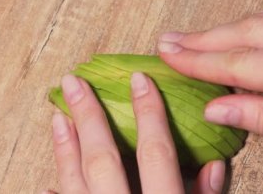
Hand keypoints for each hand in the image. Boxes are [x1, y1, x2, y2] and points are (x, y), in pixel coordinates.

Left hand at [44, 73, 225, 193]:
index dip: (149, 114)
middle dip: (89, 118)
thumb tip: (214, 165)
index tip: (139, 80)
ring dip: (64, 148)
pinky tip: (47, 184)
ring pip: (74, 182)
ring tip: (58, 118)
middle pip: (102, 160)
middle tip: (74, 83)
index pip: (155, 154)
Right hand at [158, 11, 262, 179]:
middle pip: (251, 32)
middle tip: (173, 41)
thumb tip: (220, 109)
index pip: (242, 62)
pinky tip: (243, 38)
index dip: (200, 60)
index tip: (172, 56)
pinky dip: (261, 30)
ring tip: (198, 38)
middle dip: (206, 38)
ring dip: (230, 30)